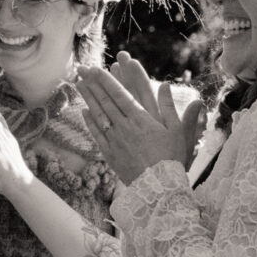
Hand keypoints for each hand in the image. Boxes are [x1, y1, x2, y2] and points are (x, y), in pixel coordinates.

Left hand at [77, 63, 202, 183]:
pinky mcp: (110, 154)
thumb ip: (169, 106)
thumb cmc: (172, 158)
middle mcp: (124, 127)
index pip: (120, 94)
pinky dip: (90, 121)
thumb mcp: (177, 130)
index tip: (97, 69)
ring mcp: (115, 140)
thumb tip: (165, 84)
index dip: (107, 80)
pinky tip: (84, 111)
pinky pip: (97, 134)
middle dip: (93, 83)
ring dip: (88, 98)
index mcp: (141, 119)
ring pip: (98, 115)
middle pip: (105, 101)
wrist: (159, 187)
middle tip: (82, 69)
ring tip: (79, 84)